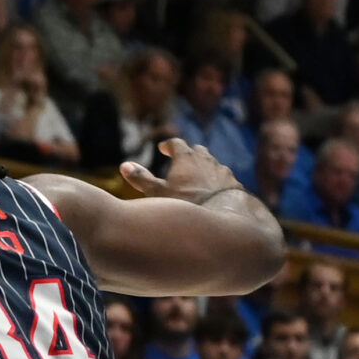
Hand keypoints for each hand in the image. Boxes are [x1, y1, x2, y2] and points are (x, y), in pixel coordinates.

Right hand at [122, 136, 244, 203]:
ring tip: (197, 180)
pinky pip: (223, 179)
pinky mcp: (234, 184)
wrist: (223, 215)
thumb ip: (141, 179)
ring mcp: (223, 171)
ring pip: (212, 164)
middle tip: (181, 161)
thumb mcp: (157, 193)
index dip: (169, 145)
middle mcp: (207, 159)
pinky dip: (216, 182)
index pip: (176, 143)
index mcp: (186, 158)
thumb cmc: (186, 204)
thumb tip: (124, 165)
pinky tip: (212, 193)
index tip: (163, 148)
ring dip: (204, 168)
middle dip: (189, 154)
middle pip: (197, 150)